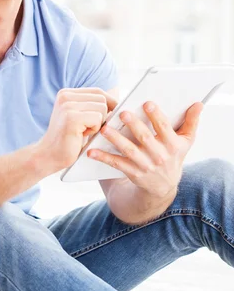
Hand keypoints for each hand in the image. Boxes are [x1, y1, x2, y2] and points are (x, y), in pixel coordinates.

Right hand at [37, 87, 118, 171]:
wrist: (49, 156)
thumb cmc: (68, 139)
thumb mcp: (79, 116)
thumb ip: (92, 105)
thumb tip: (120, 102)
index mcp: (66, 93)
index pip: (98, 91)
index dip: (109, 103)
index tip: (110, 116)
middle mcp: (65, 96)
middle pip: (102, 98)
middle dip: (102, 115)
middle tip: (89, 128)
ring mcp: (67, 106)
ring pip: (102, 108)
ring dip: (98, 123)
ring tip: (84, 131)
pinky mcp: (71, 118)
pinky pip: (98, 118)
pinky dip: (94, 130)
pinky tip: (81, 135)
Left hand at [87, 101, 203, 198]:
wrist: (163, 186)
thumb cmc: (174, 156)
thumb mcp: (186, 141)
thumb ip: (191, 121)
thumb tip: (199, 103)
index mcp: (173, 145)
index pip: (164, 128)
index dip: (156, 116)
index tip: (147, 103)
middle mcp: (159, 156)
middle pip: (145, 139)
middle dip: (134, 126)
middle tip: (122, 113)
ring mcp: (145, 166)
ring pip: (129, 151)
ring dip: (116, 140)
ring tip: (105, 129)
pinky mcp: (132, 173)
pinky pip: (116, 164)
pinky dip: (103, 157)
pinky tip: (91, 151)